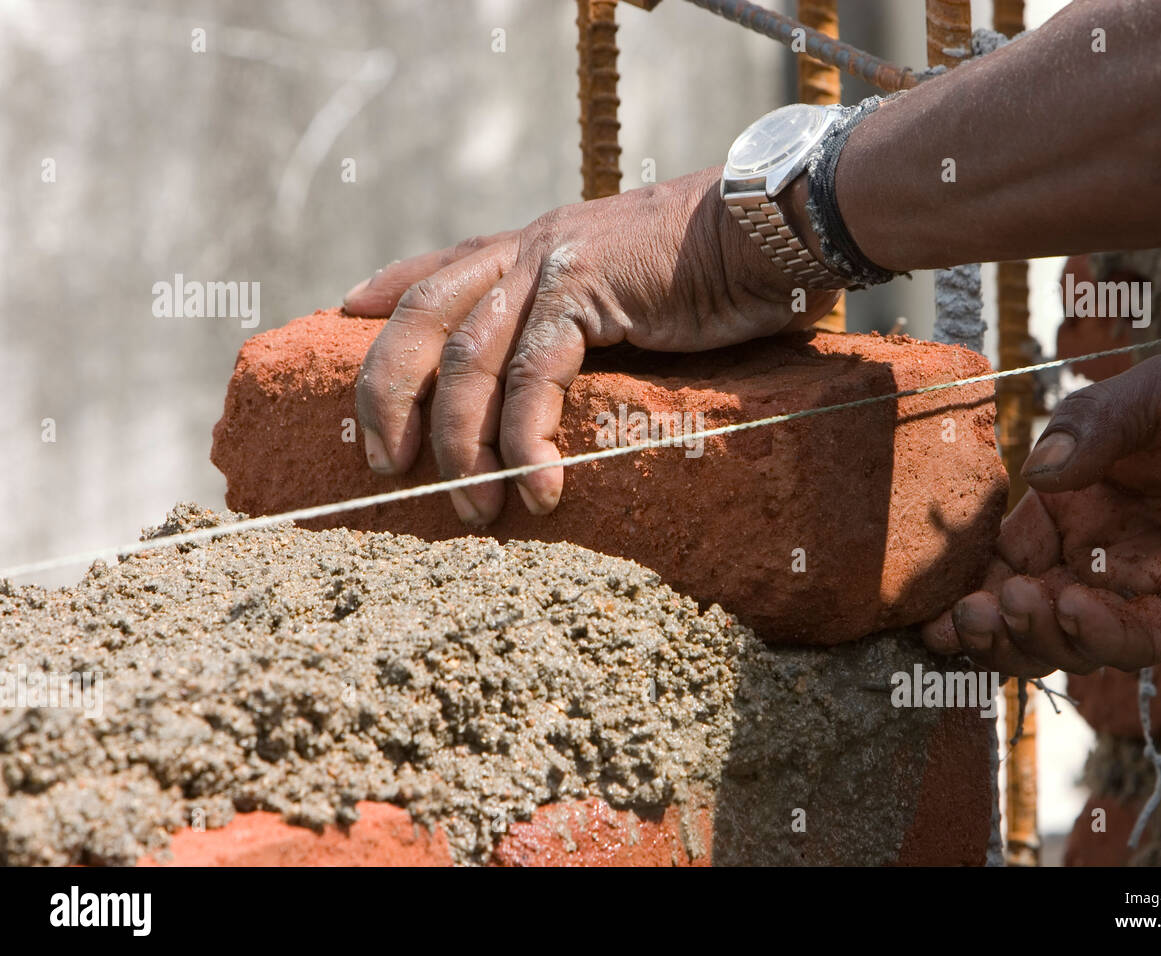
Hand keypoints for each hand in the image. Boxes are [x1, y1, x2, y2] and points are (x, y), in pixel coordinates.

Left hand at [344, 167, 838, 524]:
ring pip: (468, 359)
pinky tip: (539, 487)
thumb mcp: (634, 291)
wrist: (770, 228)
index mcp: (536, 245)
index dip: (387, 289)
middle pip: (422, 316)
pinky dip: (527, 438)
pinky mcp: (586, 291)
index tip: (347, 311)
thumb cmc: (716, 271)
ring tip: (476, 508)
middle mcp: (531, 248)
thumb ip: (591, 319)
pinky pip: (533, 375)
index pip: (440, 265)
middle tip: (383, 463)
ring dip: (462, 443)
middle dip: (389, 393)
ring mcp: (553, 264)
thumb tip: (580, 369)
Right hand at [922, 349, 1160, 676]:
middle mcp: (1095, 549)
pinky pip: (1125, 645)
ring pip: (1059, 637)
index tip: (929, 591)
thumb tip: (1037, 469)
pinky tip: (1069, 607)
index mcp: (1073, 497)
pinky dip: (1090, 636)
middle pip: (1017, 603)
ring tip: (1010, 608)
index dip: (962, 572)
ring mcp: (1138, 588)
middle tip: (958, 620)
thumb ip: (1095, 425)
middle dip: (980, 621)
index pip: (1000, 546)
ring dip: (1023, 636)